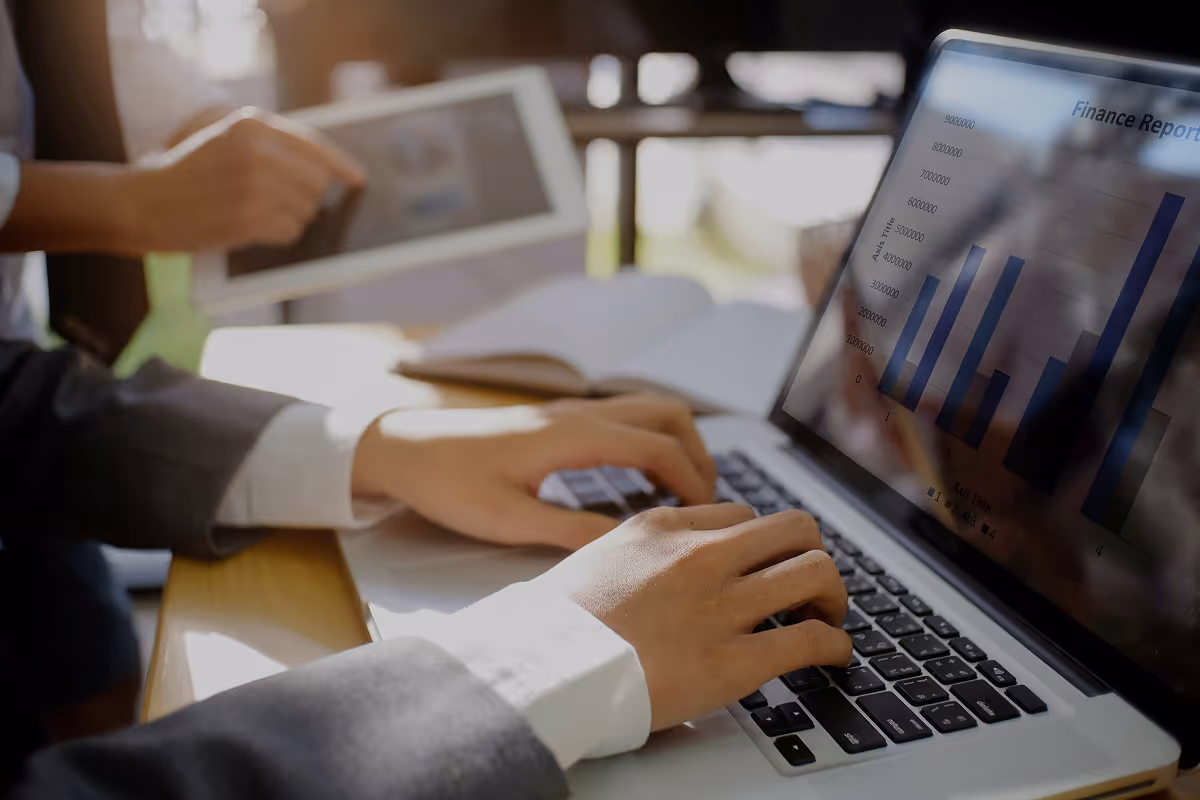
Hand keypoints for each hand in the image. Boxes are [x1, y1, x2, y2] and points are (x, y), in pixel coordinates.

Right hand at [128, 108, 365, 251]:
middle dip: (302, 197)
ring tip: (252, 212)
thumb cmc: (185, 172)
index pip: (314, 145)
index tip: (359, 180)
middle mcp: (255, 150)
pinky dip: (277, 235)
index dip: (342, 165)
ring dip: (287, 218)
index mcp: (249, 123)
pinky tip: (250, 228)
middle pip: (315, 183)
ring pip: (305, 211)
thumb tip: (327, 168)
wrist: (141, 203)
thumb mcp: (221, 135)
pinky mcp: (247, 217)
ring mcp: (252, 185)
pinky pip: (289, 232)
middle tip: (270, 201)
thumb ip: (270, 142)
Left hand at [351, 394, 717, 549]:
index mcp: (572, 435)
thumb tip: (629, 543)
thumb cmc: (448, 482)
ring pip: (650, 409)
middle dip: (699, 454)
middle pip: (668, 413)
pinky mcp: (561, 419)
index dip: (693, 480)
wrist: (403, 447)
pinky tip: (642, 480)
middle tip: (704, 504)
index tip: (707, 517)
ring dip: (678, 443)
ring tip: (682, 493)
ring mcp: (572, 411)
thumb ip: (571, 531)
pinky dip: (652, 441)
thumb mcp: (508, 520)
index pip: (659, 446)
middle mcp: (580, 413)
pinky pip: (626, 418)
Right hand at [534, 504, 852, 729]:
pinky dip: (836, 646)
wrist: (541, 670)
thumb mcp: (596, 557)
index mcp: (664, 528)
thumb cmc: (555, 624)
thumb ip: (640, 550)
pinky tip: (835, 656)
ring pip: (815, 572)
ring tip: (828, 615)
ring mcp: (719, 608)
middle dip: (810, 554)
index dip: (762, 543)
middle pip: (794, 529)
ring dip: (832, 595)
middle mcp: (700, 558)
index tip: (765, 564)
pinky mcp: (732, 662)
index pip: (743, 515)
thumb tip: (661, 563)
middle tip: (809, 583)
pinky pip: (811, 640)